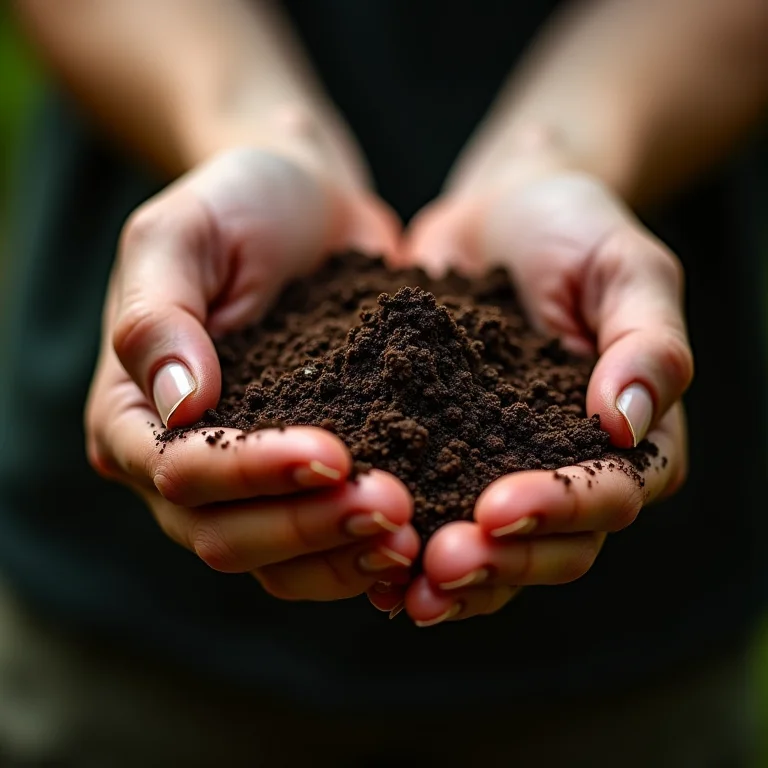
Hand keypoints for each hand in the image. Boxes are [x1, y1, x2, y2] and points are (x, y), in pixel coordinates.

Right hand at [86, 147, 419, 600]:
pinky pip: (322, 544)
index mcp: (134, 411)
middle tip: (391, 506)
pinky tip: (415, 542)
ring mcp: (246, 481)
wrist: (309, 204)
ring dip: (341, 555)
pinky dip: (361, 553)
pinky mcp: (303, 480)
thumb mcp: (181, 233)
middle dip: (306, 526)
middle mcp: (182, 462)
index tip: (329, 452)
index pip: (176, 470)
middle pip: (224, 534)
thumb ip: (159, 315)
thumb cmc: (238, 204)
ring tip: (411, 536)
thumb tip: (176, 406)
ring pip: (275, 560)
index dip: (248, 474)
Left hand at [369, 160, 691, 623]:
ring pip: (492, 552)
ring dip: (450, 579)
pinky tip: (368, 567)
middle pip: (551, 546)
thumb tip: (626, 422)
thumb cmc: (572, 230)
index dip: (558, 511)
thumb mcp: (624, 267)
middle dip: (498, 562)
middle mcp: (568, 469)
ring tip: (397, 586)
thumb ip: (646, 343)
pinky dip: (406, 550)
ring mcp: (504, 469)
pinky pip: (433, 518)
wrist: (499, 214)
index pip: (608, 495)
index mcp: (629, 437)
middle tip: (439, 564)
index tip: (496, 507)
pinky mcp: (446, 457)